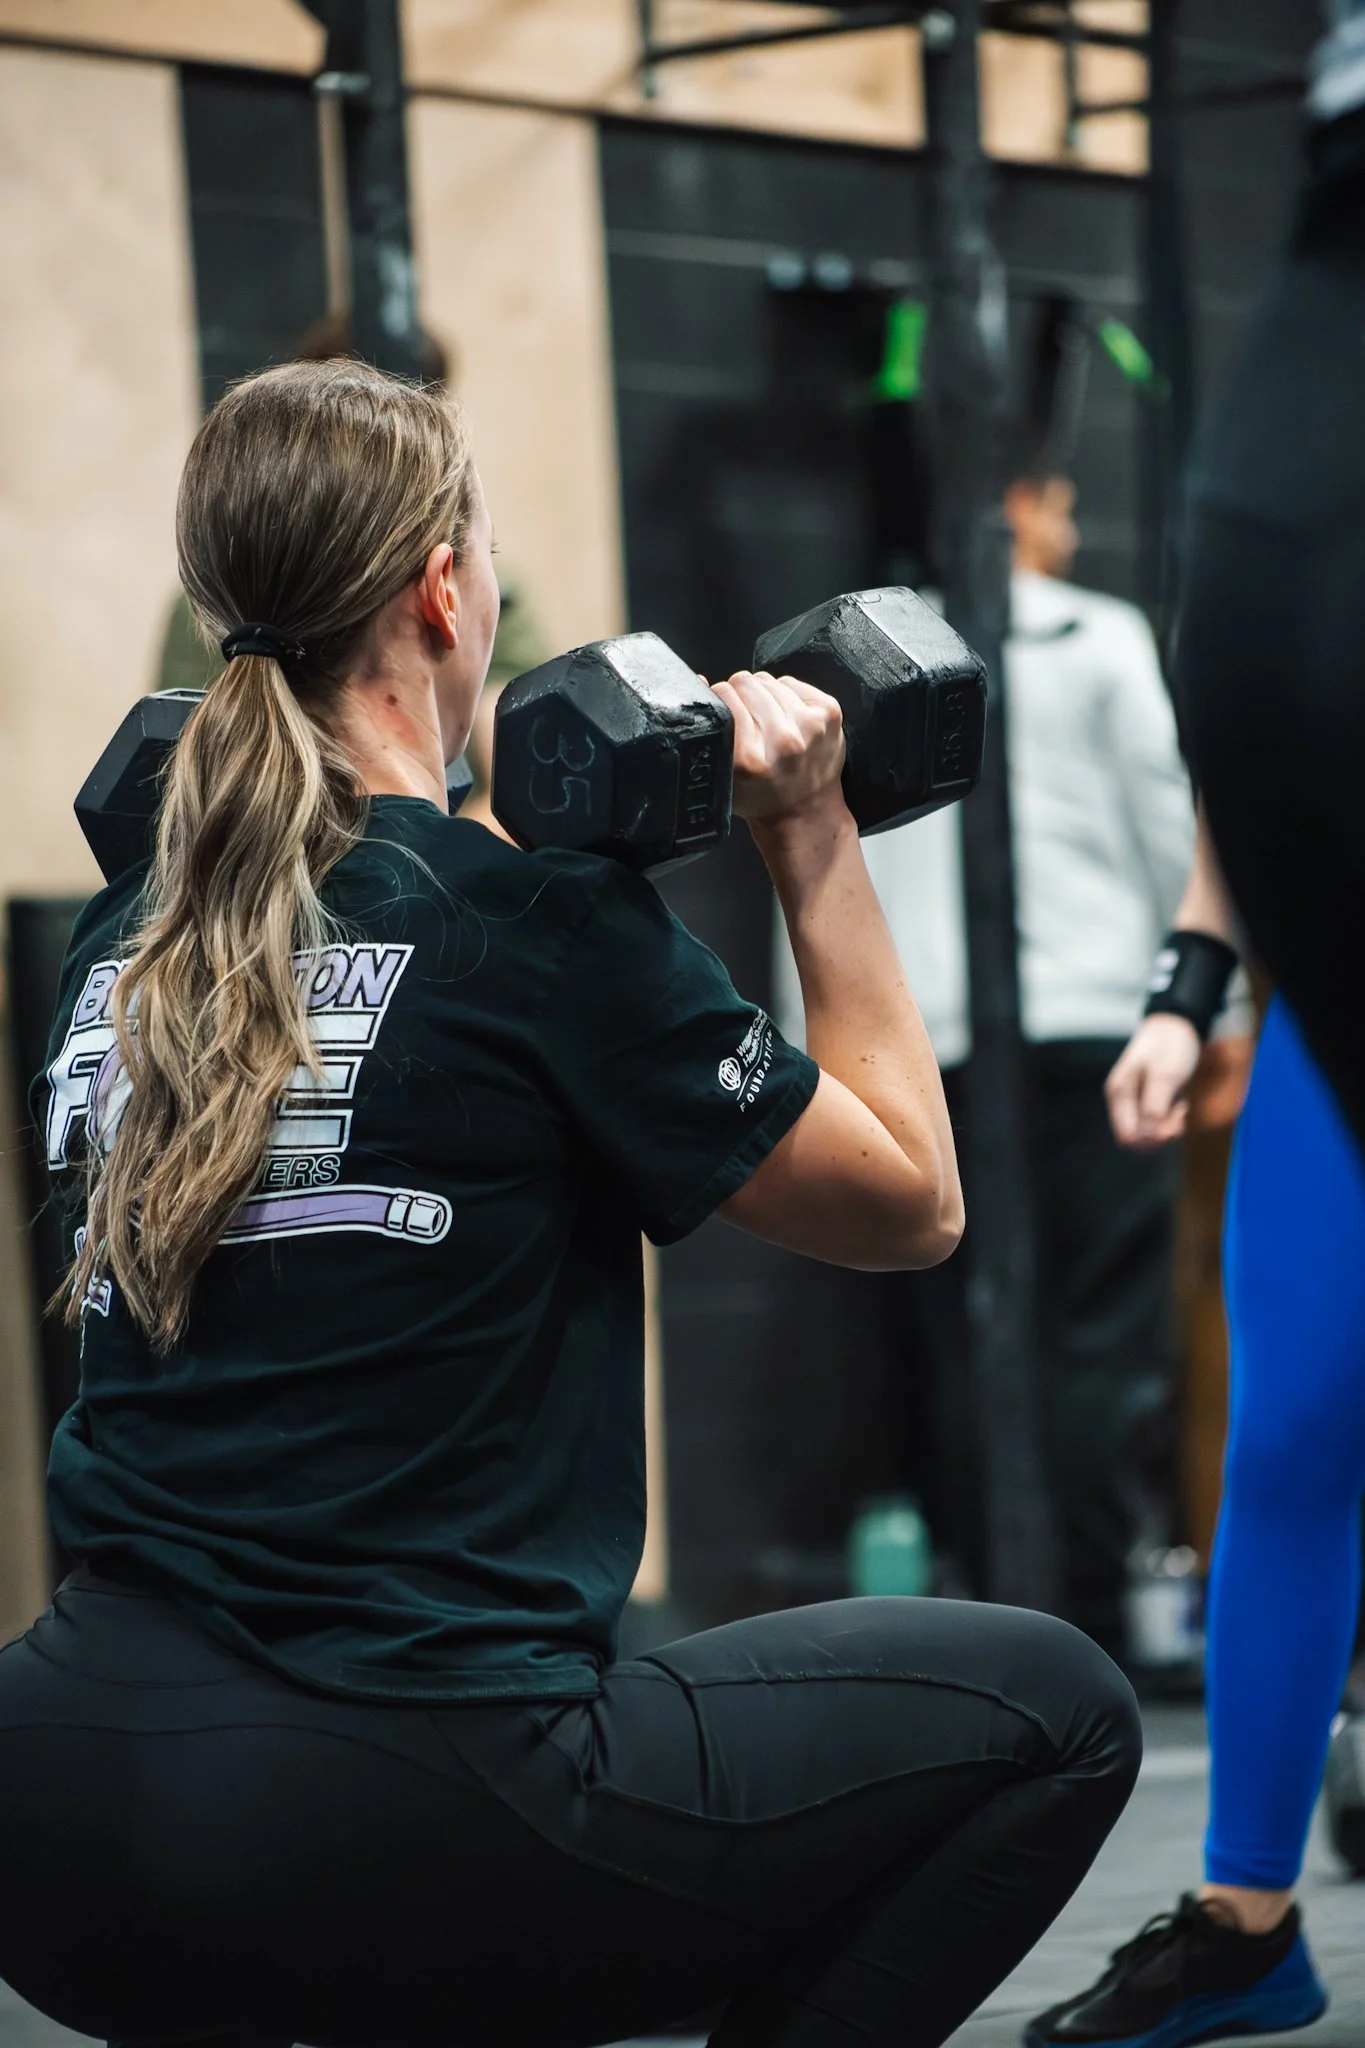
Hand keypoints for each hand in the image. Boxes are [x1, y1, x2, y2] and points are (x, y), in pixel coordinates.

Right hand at [711, 669, 846, 827]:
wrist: (806, 813)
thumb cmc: (761, 796)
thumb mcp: (725, 774)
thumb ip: (711, 729)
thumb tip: (701, 681)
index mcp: (750, 759)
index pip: (724, 696)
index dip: (720, 700)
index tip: (724, 711)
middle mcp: (782, 740)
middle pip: (745, 683)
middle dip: (741, 696)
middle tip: (748, 719)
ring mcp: (809, 725)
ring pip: (768, 680)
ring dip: (763, 696)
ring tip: (768, 721)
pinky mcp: (828, 712)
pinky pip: (791, 682)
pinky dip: (785, 694)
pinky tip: (786, 717)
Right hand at [1105, 1014, 1202, 1149]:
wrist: (1178, 1024)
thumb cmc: (1170, 1044)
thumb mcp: (1165, 1074)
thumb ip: (1155, 1106)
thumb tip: (1151, 1136)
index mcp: (1119, 1092)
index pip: (1127, 1135)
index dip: (1151, 1138)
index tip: (1174, 1122)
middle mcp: (1123, 1101)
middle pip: (1136, 1139)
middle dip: (1161, 1134)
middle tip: (1180, 1114)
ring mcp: (1135, 1102)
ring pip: (1148, 1134)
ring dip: (1168, 1127)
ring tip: (1182, 1107)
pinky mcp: (1149, 1102)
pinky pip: (1157, 1124)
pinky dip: (1172, 1120)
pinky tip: (1182, 1104)